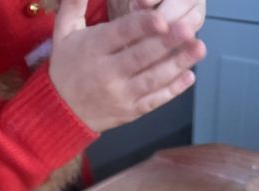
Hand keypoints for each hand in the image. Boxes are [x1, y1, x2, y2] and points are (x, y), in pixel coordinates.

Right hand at [51, 0, 204, 132]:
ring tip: (198, 48)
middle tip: (189, 29)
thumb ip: (74, 4)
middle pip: (141, 57)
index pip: (121, 35)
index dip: (142, 26)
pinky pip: (153, 101)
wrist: (60, 112)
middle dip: (167, 43)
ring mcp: (120, 95)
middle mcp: (107, 74)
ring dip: (178, 64)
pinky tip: (189, 77)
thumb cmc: (66, 67)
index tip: (162, 17)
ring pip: (152, 79)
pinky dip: (172, 91)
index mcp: (93, 50)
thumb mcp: (63, 32)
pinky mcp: (129, 112)